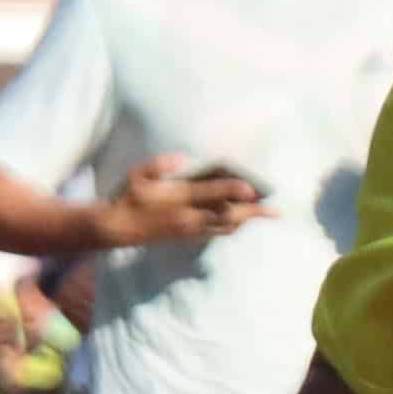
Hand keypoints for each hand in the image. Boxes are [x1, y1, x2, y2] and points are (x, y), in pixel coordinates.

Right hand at [97, 155, 264, 246]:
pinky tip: (241, 219)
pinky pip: (216, 232)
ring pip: (225, 227)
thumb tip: (182, 158)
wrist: (117, 228)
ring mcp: (189, 229)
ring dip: (246, 220)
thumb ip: (159, 164)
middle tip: (275, 211)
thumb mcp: (137, 174)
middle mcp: (188, 217)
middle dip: (252, 213)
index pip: (211, 194)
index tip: (252, 187)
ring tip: (264, 213)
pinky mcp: (187, 236)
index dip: (233, 191)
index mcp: (178, 199)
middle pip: (228, 216)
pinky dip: (232, 225)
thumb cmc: (128, 197)